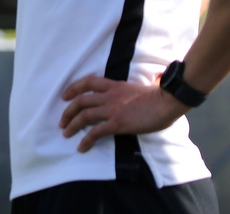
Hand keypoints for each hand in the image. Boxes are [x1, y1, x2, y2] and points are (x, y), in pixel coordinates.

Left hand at [59, 75, 188, 151]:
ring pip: (84, 116)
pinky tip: (81, 147)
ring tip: (66, 134)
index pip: (88, 82)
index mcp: (114, 86)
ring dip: (72, 125)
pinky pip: (95, 132)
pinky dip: (85, 140)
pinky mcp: (117, 123)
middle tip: (62, 121)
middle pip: (81, 100)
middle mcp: (109, 96)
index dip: (73, 88)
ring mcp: (112, 109)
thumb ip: (129, 90)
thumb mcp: (138, 88)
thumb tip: (132, 91)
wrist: (167, 101)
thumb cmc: (159, 96)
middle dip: (68, 111)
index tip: (65, 96)